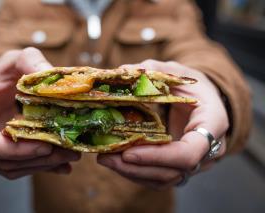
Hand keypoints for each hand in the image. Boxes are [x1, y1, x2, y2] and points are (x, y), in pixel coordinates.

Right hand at [0, 47, 80, 178]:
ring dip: (43, 165)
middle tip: (69, 152)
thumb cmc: (2, 74)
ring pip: (10, 169)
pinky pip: (15, 169)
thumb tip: (50, 73)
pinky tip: (62, 164)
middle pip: (1, 160)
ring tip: (71, 156)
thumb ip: (30, 60)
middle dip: (38, 159)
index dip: (17, 149)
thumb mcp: (15, 60)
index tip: (47, 145)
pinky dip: (40, 167)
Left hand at [98, 60, 228, 189]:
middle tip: (105, 157)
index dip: (158, 156)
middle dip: (137, 167)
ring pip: (165, 179)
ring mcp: (196, 163)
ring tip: (105, 159)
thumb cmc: (194, 87)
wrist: (206, 103)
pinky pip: (160, 178)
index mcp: (213, 123)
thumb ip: (153, 71)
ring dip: (132, 173)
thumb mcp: (178, 72)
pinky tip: (117, 162)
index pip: (189, 152)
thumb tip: (122, 72)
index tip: (127, 153)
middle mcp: (208, 150)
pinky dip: (137, 173)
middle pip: (173, 171)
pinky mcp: (182, 167)